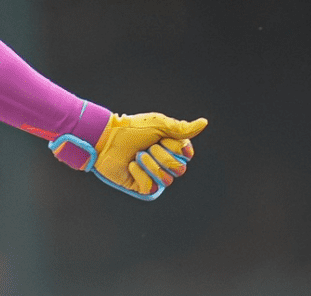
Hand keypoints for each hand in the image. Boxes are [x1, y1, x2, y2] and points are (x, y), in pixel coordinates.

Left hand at [52, 112, 206, 200]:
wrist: (106, 139)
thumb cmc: (131, 129)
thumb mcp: (158, 125)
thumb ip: (182, 128)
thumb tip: (204, 123)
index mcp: (171, 148)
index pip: (186, 155)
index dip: (176, 148)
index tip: (163, 139)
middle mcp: (164, 163)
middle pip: (179, 169)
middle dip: (162, 156)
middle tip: (147, 146)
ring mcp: (153, 176)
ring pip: (166, 180)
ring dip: (150, 165)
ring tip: (137, 155)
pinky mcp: (141, 187)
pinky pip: (150, 187)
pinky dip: (139, 174)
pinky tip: (130, 166)